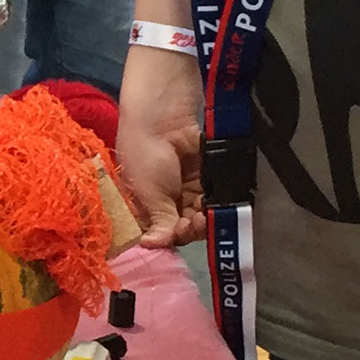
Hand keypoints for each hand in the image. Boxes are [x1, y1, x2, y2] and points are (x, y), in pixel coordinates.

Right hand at [116, 49, 205, 247]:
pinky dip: (216, 201)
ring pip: (199, 211)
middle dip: (190, 228)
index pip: (156, 229)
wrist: (163, 112)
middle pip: (180, 223)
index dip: (168, 236)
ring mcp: (184, 184)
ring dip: (205, 217)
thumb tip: (153, 248)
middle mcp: (162, 196)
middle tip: (197, 222)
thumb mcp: (148, 191)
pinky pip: (213, 194)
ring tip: (208, 214)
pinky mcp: (204, 172)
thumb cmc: (145, 153)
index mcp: (140, 202)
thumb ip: (160, 221)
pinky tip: (219, 204)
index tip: (179, 234)